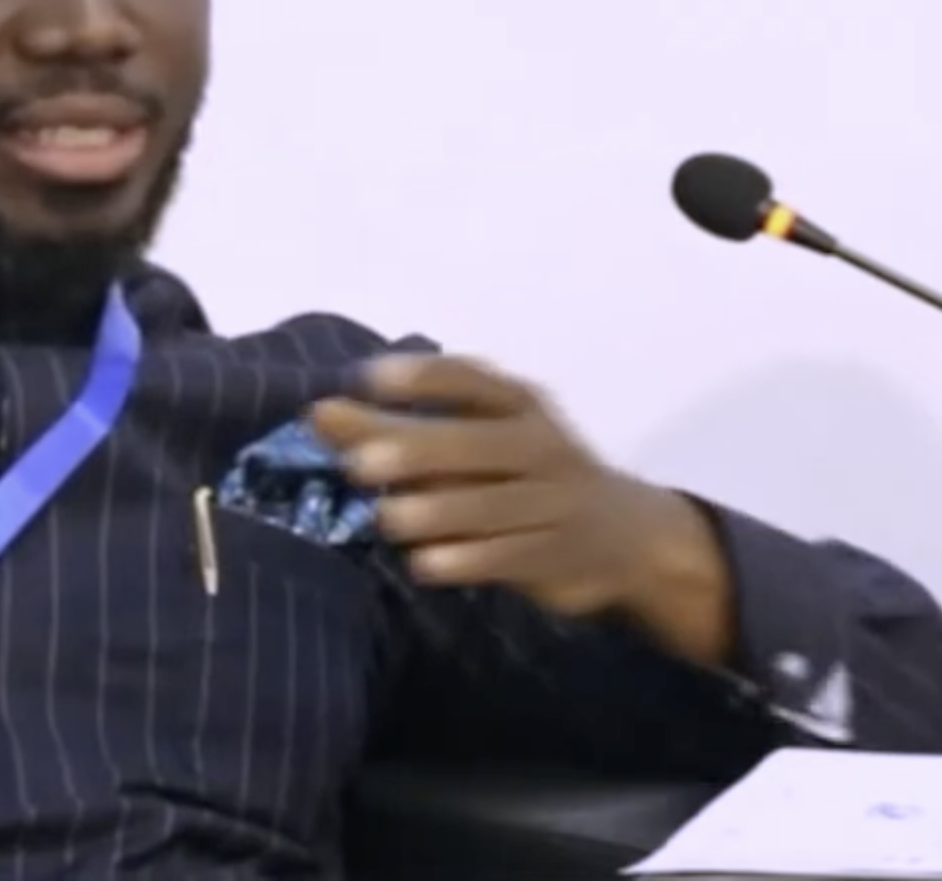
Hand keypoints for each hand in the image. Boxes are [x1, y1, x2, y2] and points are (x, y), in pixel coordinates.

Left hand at [309, 353, 731, 659]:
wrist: (624, 537)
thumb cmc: (523, 475)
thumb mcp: (473, 441)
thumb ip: (395, 429)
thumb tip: (317, 414)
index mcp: (518, 405)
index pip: (471, 380)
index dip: (423, 377)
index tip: (368, 377)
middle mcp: (539, 446)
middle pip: (477, 444)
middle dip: (419, 451)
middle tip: (358, 463)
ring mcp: (552, 503)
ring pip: (492, 506)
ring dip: (437, 512)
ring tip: (386, 518)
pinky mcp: (554, 556)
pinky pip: (508, 556)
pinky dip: (466, 561)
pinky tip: (424, 564)